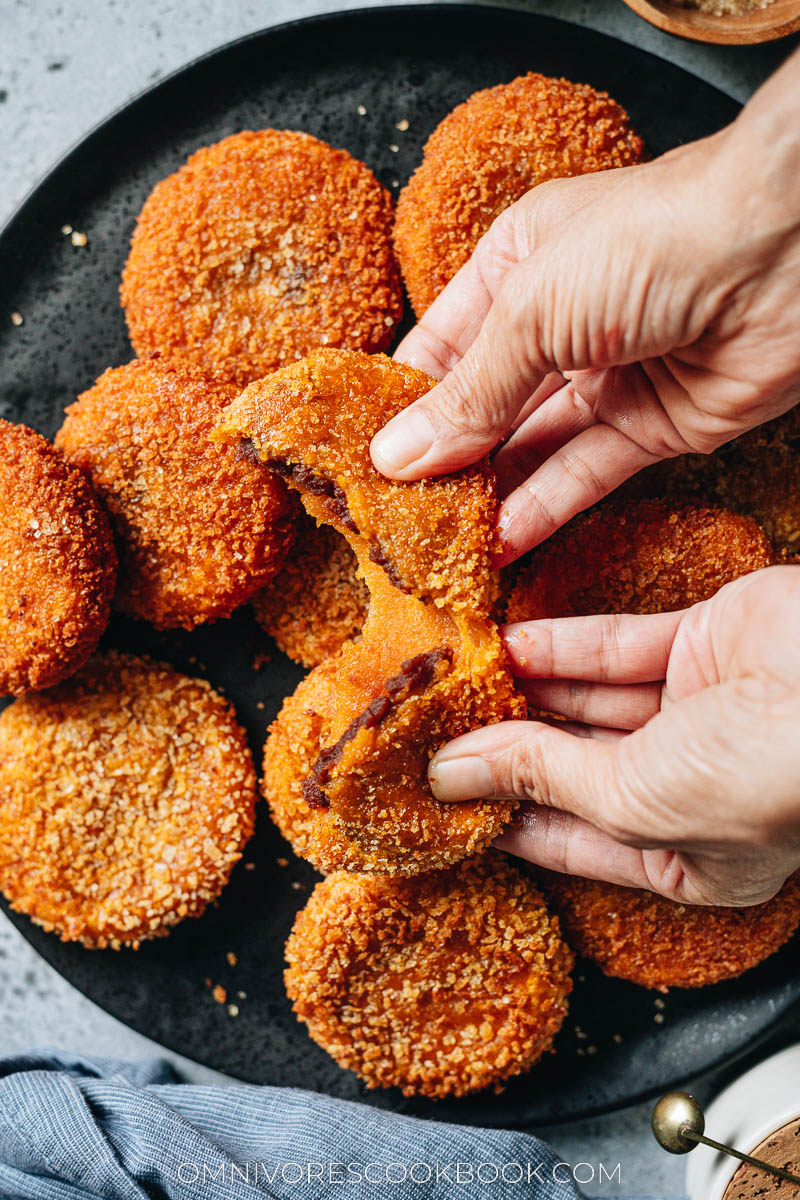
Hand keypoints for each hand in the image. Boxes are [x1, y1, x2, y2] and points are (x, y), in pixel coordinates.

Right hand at [371, 50, 799, 564]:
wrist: (784, 251)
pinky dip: (545, 509)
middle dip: (442, 461)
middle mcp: (557, 322)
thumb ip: (468, 395)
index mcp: (515, 266)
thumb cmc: (652, 241)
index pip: (439, 349)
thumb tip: (395, 456)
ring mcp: (606, 376)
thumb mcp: (532, 311)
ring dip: (488, 495)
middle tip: (396, 519)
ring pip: (531, 448)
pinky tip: (501, 542)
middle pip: (483, 406)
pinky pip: (585, 473)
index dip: (401, 406)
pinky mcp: (653, 425)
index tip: (359, 461)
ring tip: (440, 545)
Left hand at [428, 566, 799, 906]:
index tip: (442, 805)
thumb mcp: (634, 800)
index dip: (506, 822)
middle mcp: (692, 788)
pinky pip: (616, 649)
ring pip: (590, 703)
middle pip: (575, 767)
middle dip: (506, 750)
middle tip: (435, 733)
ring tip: (458, 683)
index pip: (573, 843)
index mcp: (690, 860)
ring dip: (525, 692)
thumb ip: (542, 776)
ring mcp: (698, 712)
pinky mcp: (704, 645)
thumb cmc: (768, 779)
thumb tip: (454, 774)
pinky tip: (506, 643)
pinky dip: (561, 647)